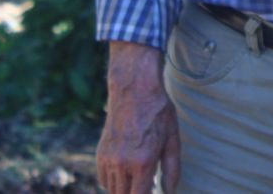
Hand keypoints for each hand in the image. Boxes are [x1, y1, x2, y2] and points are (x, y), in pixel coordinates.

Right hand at [98, 42, 181, 193]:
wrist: (134, 89)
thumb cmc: (158, 113)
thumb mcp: (172, 140)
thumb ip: (172, 170)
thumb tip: (170, 192)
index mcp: (143, 162)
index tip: (151, 193)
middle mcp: (122, 163)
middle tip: (147, 185)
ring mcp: (108, 159)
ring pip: (112, 190)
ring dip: (124, 190)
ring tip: (139, 180)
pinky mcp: (100, 153)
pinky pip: (104, 179)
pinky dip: (113, 182)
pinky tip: (127, 174)